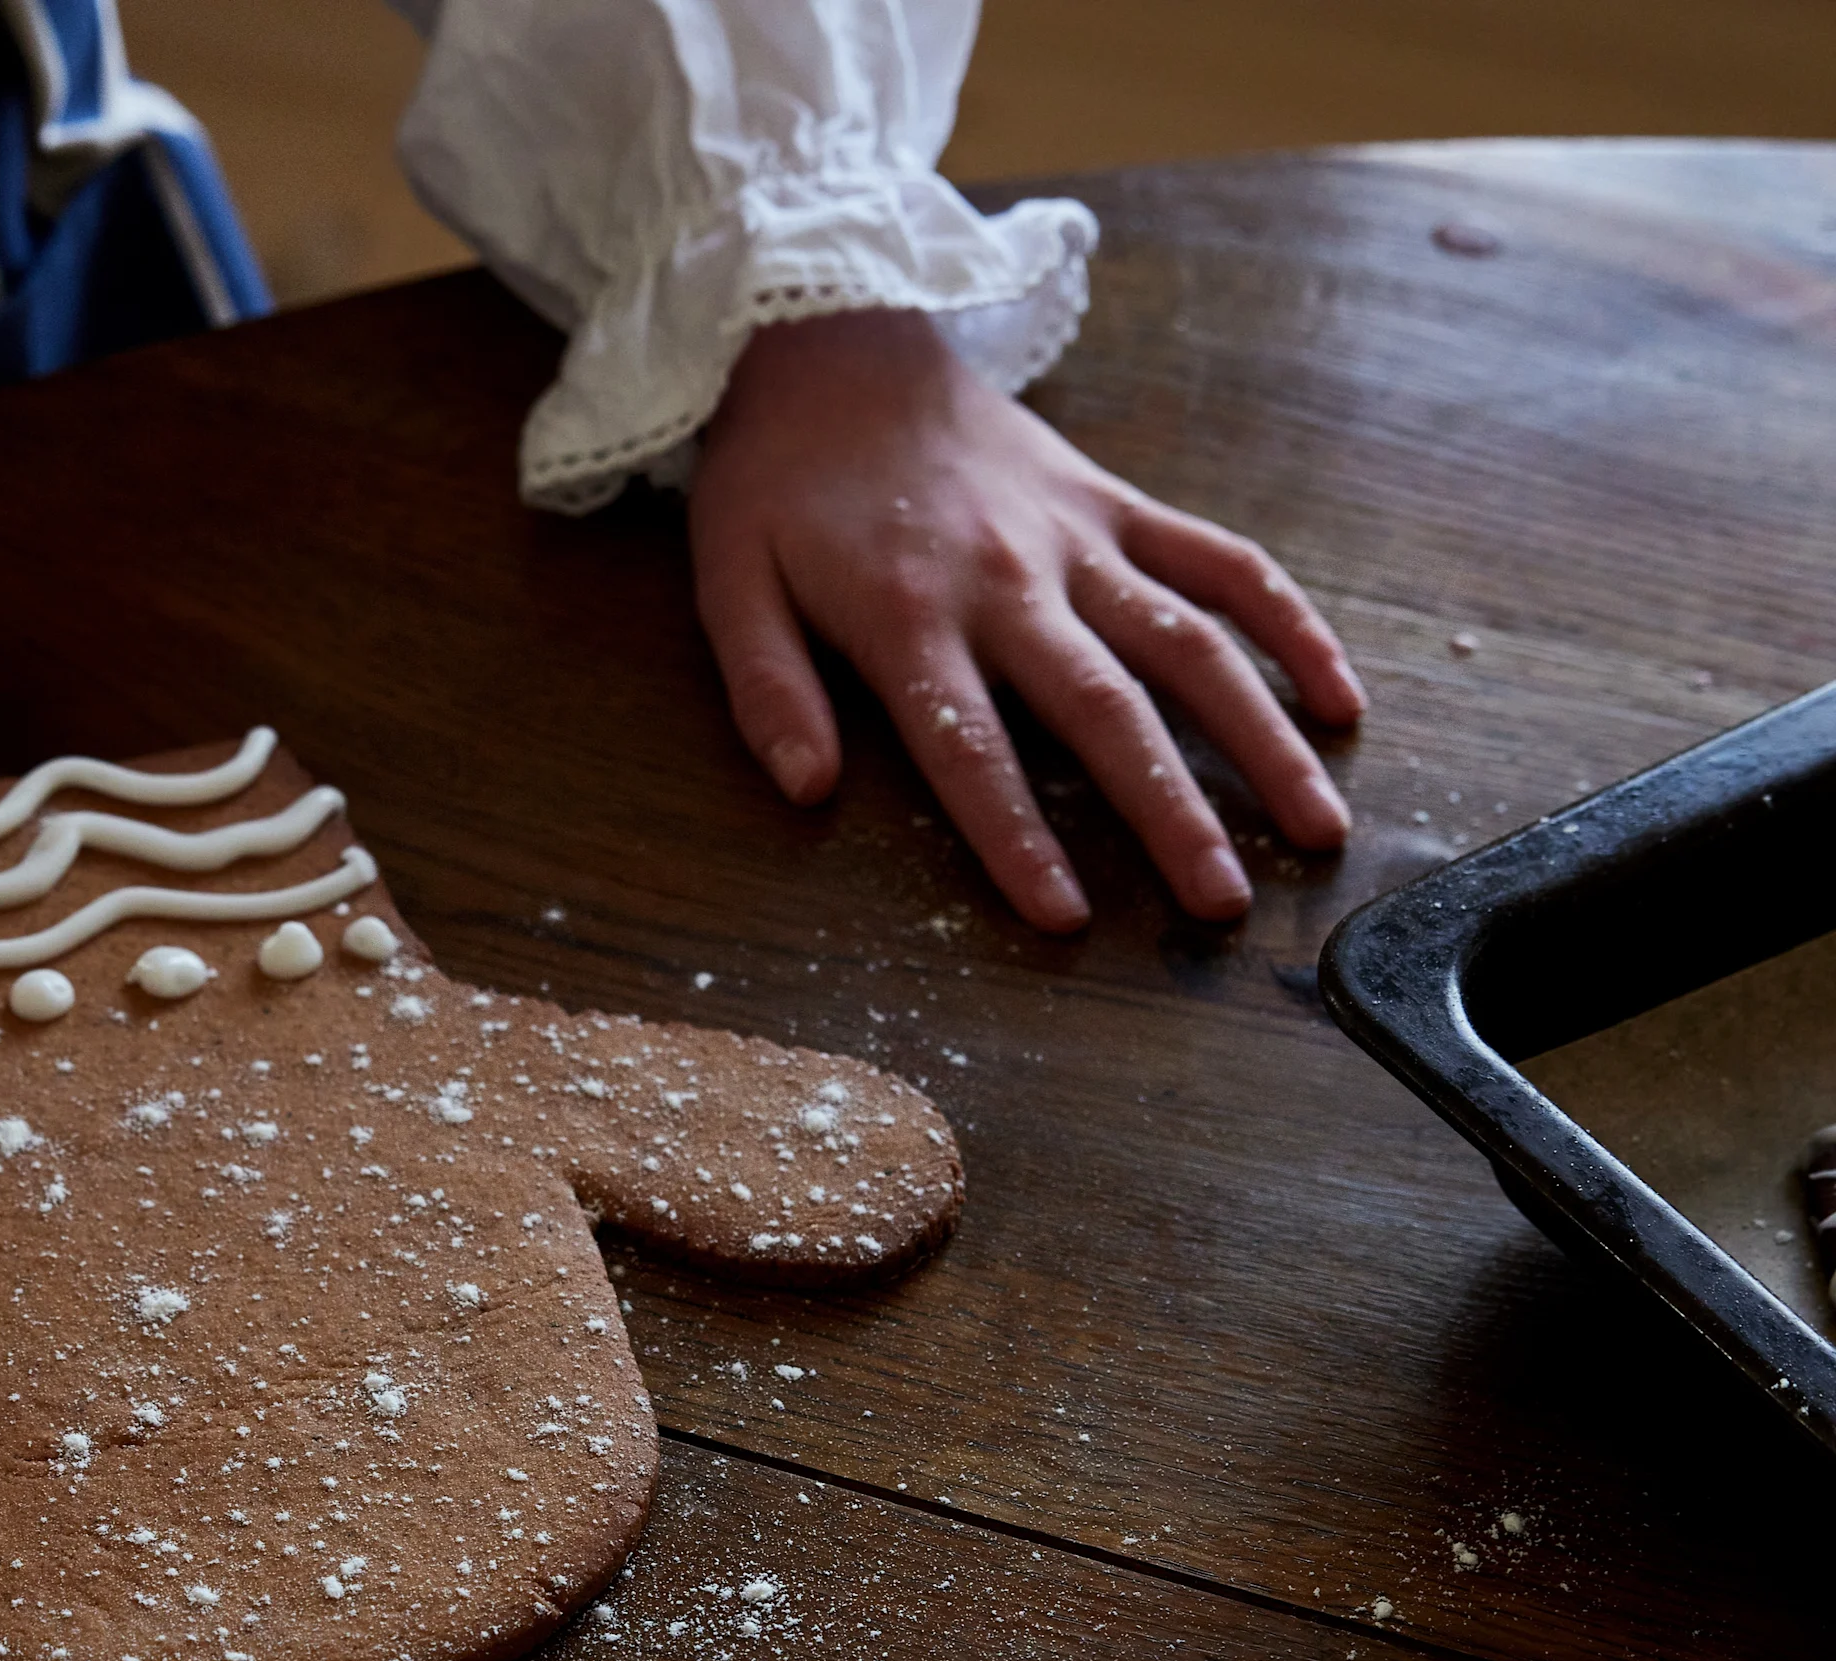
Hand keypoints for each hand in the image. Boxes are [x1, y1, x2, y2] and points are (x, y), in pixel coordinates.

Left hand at [688, 307, 1363, 932]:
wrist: (833, 334)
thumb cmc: (780, 478)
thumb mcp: (729, 578)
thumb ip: (766, 687)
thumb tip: (805, 788)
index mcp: (912, 613)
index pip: (972, 749)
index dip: (1016, 835)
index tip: (1066, 916)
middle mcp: (1014, 580)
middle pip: (1109, 709)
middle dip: (1174, 812)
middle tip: (1225, 905)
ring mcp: (1082, 539)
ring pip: (1192, 644)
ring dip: (1264, 738)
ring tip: (1318, 828)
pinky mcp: (1119, 506)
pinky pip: (1223, 561)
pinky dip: (1289, 624)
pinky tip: (1340, 699)